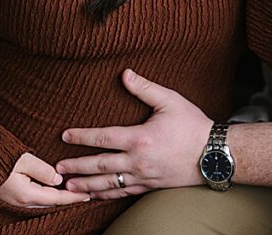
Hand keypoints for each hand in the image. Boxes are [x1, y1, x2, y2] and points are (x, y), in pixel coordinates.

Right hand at [0, 152, 91, 207]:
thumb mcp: (24, 159)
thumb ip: (43, 170)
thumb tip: (58, 179)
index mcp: (26, 194)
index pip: (57, 198)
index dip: (74, 196)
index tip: (89, 195)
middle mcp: (21, 201)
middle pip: (52, 202)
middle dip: (69, 198)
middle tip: (86, 193)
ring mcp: (15, 199)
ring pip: (44, 201)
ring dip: (59, 197)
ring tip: (73, 191)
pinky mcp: (12, 194)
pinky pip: (36, 197)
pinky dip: (49, 195)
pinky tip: (54, 189)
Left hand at [56, 69, 212, 199]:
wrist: (214, 155)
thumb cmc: (192, 126)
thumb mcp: (170, 101)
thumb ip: (144, 88)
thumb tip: (124, 74)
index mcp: (139, 138)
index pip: (103, 138)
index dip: (82, 136)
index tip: (65, 135)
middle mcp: (137, 161)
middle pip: (99, 166)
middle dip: (76, 167)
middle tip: (57, 168)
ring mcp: (143, 177)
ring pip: (108, 185)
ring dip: (86, 186)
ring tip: (68, 188)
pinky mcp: (150, 186)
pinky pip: (123, 193)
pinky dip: (106, 196)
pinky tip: (95, 196)